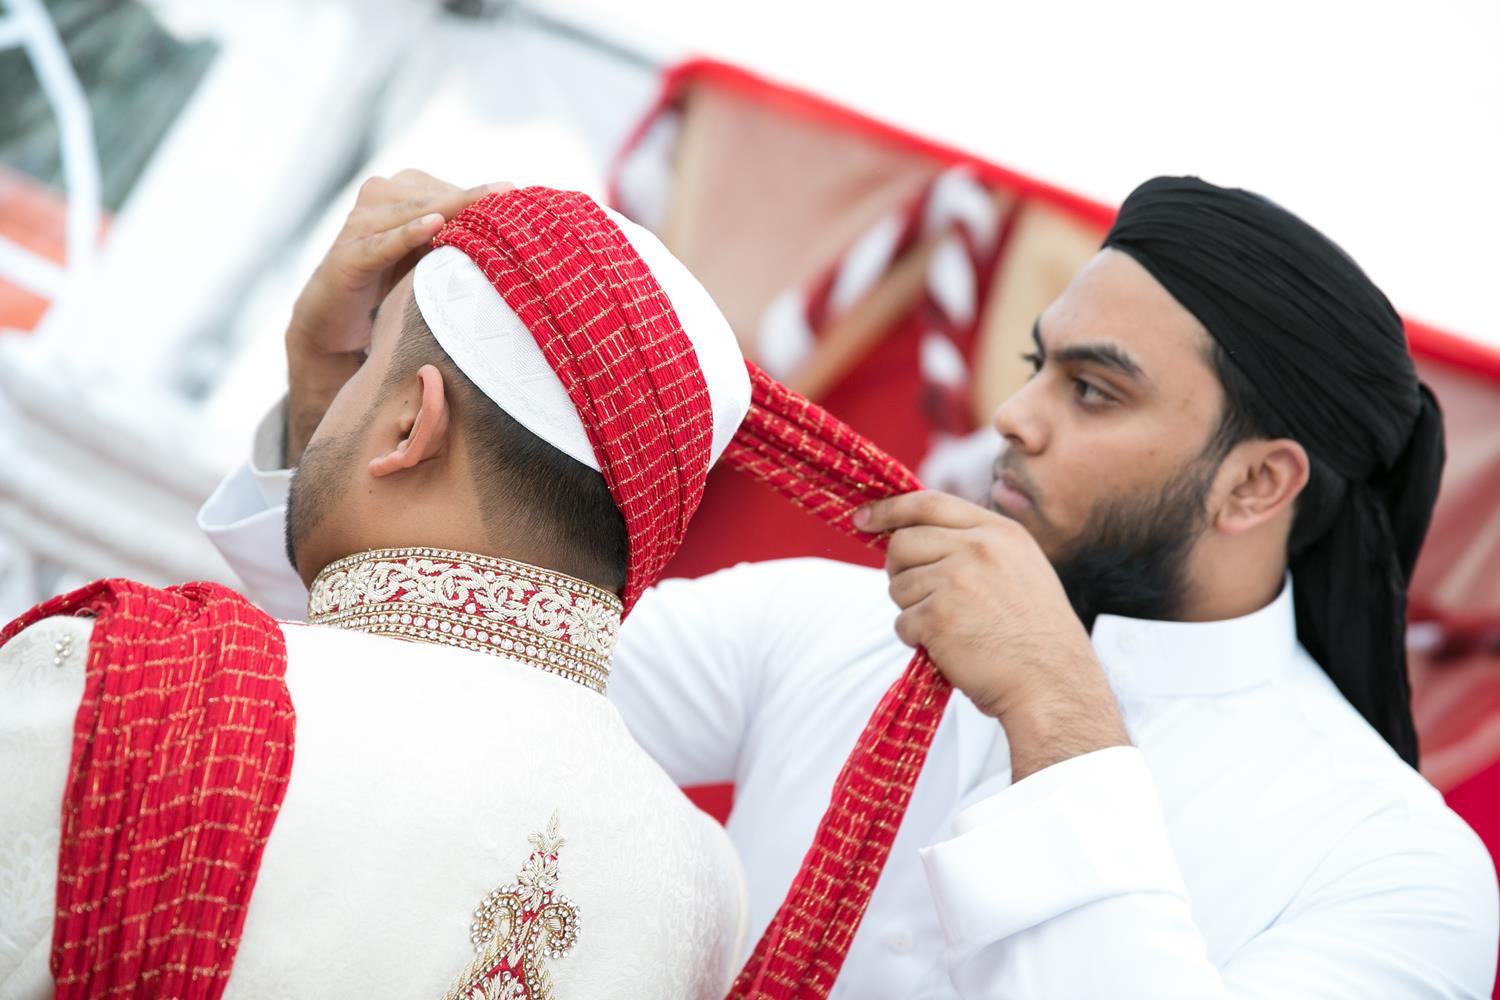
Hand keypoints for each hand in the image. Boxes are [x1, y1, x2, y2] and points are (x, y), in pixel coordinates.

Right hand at [284, 170, 511, 462]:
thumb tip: (522, 239)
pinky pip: (383, 242)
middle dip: (478, 200)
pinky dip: (408, 234)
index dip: (487, 195)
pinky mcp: (347, 253)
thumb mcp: (430, 257)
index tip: (527, 196)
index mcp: (403, 189)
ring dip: (453, 211)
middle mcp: (379, 194)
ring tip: (492, 204)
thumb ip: (461, 239)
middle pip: (438, 196)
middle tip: (518, 196)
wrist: (332, 318)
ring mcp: (360, 221)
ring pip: (415, 212)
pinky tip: (435, 226)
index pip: (453, 190)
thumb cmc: (390, 283)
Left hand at [855, 491, 1129, 778]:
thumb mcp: (1019, 570)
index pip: (929, 503)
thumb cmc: (1034, 636)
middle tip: (920, 597)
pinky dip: (917, 641)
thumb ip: (975, 546)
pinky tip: (950, 648)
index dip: (889, 509)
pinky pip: (902, 623)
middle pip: (902, 543)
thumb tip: (911, 536)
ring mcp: (958, 579)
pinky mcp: (939, 615)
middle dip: (898, 570)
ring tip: (952, 628)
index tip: (863, 518)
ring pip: (898, 585)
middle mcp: (978, 547)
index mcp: (1000, 531)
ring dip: (912, 611)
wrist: (1053, 685)